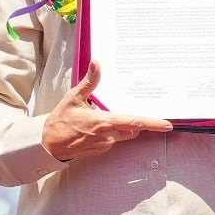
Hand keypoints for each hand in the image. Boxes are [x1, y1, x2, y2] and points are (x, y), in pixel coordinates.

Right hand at [40, 62, 172, 162]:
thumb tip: (96, 63)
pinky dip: (110, 132)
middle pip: (131, 129)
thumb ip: (89, 82)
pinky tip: (95, 126)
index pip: (133, 122)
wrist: (47, 146)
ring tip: (102, 116)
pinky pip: (112, 140)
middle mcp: (107, 136)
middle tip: (127, 111)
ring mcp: (104, 145)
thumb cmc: (60, 122)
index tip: (166, 125)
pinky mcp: (100, 150)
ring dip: (120, 126)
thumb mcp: (73, 97)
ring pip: (122, 135)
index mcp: (103, 122)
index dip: (152, 123)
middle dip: (133, 122)